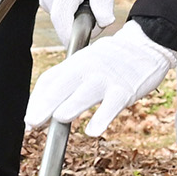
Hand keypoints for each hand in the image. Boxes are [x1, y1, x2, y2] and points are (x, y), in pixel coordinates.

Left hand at [24, 22, 176, 135]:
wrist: (146, 44)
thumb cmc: (113, 60)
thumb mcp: (87, 63)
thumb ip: (67, 85)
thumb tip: (45, 113)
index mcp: (75, 63)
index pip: (49, 80)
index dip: (36, 100)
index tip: (30, 120)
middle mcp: (87, 68)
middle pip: (62, 85)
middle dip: (45, 104)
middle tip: (33, 122)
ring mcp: (106, 78)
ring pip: (85, 92)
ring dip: (71, 106)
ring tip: (59, 118)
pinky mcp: (125, 89)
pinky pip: (112, 105)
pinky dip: (102, 118)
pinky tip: (93, 131)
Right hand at [40, 0, 117, 33]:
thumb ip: (103, 3)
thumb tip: (105, 23)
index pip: (64, 29)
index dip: (79, 39)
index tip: (92, 40)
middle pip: (65, 28)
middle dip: (84, 25)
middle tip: (99, 8)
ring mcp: (45, 0)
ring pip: (64, 22)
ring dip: (79, 18)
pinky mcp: (46, 1)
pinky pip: (62, 16)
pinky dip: (73, 12)